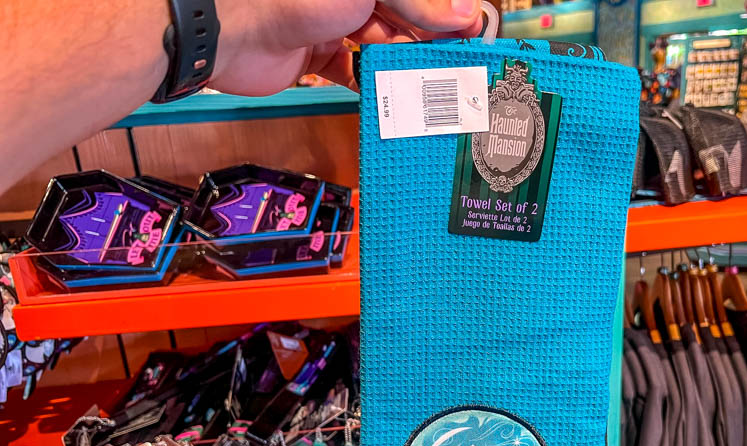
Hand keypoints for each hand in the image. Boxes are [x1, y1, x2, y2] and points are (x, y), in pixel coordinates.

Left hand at [211, 0, 483, 94]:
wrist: (233, 31)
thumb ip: (417, 2)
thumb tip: (464, 14)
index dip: (446, 9)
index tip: (472, 30)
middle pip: (403, 16)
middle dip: (429, 39)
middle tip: (457, 63)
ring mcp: (333, 25)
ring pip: (382, 46)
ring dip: (404, 64)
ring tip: (428, 81)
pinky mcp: (318, 59)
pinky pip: (355, 72)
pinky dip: (374, 84)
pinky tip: (393, 95)